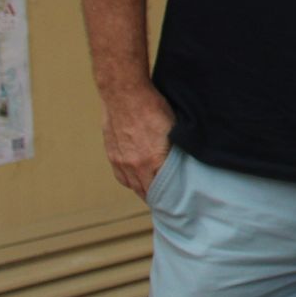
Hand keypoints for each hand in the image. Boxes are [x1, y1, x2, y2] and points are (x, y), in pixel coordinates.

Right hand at [100, 84, 174, 198]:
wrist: (125, 95)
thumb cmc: (153, 107)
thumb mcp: (174, 128)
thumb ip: (175, 149)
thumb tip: (183, 161)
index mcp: (154, 160)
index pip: (164, 188)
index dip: (171, 196)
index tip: (178, 201)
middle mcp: (136, 165)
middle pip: (147, 191)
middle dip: (157, 197)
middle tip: (167, 201)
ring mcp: (122, 161)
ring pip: (133, 185)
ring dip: (143, 190)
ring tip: (152, 194)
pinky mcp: (112, 155)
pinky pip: (121, 176)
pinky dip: (130, 181)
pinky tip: (136, 181)